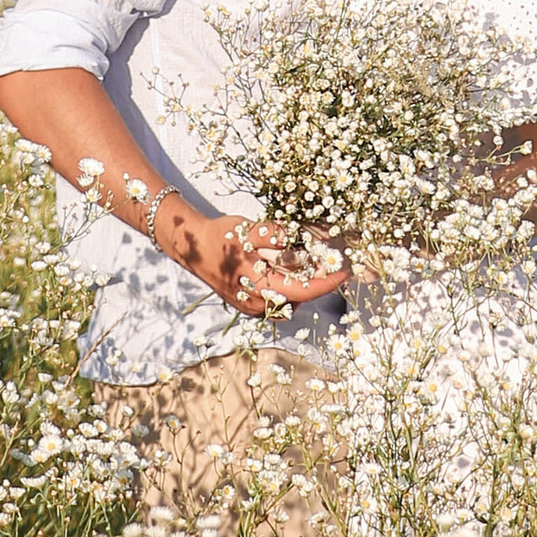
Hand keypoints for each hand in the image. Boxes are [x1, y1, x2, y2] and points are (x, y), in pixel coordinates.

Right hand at [165, 203, 348, 322]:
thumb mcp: (248, 229)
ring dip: (303, 287)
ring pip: (288, 303)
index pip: (303, 290)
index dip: (327, 282)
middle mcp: (256, 303)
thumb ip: (275, 235)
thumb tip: (300, 238)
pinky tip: (289, 272)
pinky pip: (276, 303)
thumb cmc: (220, 236)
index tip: (345, 271)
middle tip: (331, 263)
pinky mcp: (246, 304)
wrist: (191, 246)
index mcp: (259, 287)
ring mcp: (250, 306)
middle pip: (299, 299)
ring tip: (311, 265)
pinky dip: (288, 290)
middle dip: (318, 283)